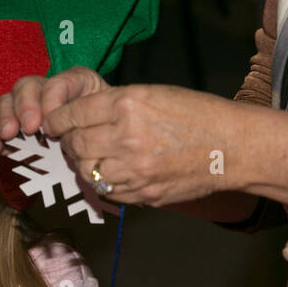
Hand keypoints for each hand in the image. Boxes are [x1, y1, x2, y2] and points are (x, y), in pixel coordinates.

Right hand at [0, 67, 109, 156]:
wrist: (104, 154)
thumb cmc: (107, 133)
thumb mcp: (106, 123)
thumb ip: (87, 122)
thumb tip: (64, 133)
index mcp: (76, 84)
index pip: (58, 82)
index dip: (51, 100)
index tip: (51, 124)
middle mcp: (48, 91)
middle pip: (27, 86)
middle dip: (25, 106)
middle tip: (29, 128)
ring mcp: (29, 110)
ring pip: (8, 102)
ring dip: (5, 118)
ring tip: (8, 135)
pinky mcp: (16, 131)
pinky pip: (0, 130)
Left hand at [44, 84, 247, 206]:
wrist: (234, 146)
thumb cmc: (196, 114)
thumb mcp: (153, 94)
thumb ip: (114, 104)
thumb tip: (77, 118)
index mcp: (128, 104)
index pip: (72, 114)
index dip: (57, 120)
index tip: (53, 123)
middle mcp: (127, 136)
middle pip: (76, 144)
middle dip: (69, 142)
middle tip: (73, 139)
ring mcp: (135, 169)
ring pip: (87, 171)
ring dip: (83, 163)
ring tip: (93, 154)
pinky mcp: (143, 193)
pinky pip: (107, 190)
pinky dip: (102, 182)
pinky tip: (112, 171)